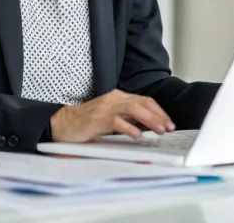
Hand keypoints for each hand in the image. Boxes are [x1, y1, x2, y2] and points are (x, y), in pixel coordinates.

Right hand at [50, 89, 174, 142]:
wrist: (63, 123)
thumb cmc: (88, 122)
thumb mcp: (112, 117)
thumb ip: (128, 119)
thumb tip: (149, 127)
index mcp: (118, 97)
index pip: (144, 100)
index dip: (159, 111)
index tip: (169, 123)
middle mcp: (114, 99)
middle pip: (142, 103)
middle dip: (159, 116)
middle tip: (169, 128)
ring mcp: (106, 107)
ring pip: (134, 109)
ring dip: (149, 120)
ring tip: (159, 131)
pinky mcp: (97, 118)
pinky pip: (117, 121)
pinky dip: (129, 128)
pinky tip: (137, 136)